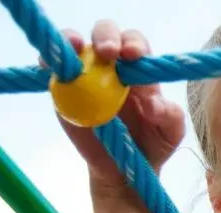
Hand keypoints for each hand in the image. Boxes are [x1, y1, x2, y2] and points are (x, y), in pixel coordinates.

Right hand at [49, 21, 185, 193]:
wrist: (124, 170)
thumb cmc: (153, 144)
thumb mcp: (171, 133)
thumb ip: (170, 116)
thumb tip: (153, 103)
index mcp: (139, 70)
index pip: (136, 44)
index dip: (134, 44)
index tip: (133, 56)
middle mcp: (111, 66)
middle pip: (106, 34)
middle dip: (106, 36)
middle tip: (108, 53)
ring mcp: (84, 74)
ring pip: (74, 44)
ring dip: (72, 40)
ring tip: (76, 48)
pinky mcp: (63, 90)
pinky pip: (53, 69)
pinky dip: (49, 61)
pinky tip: (49, 65)